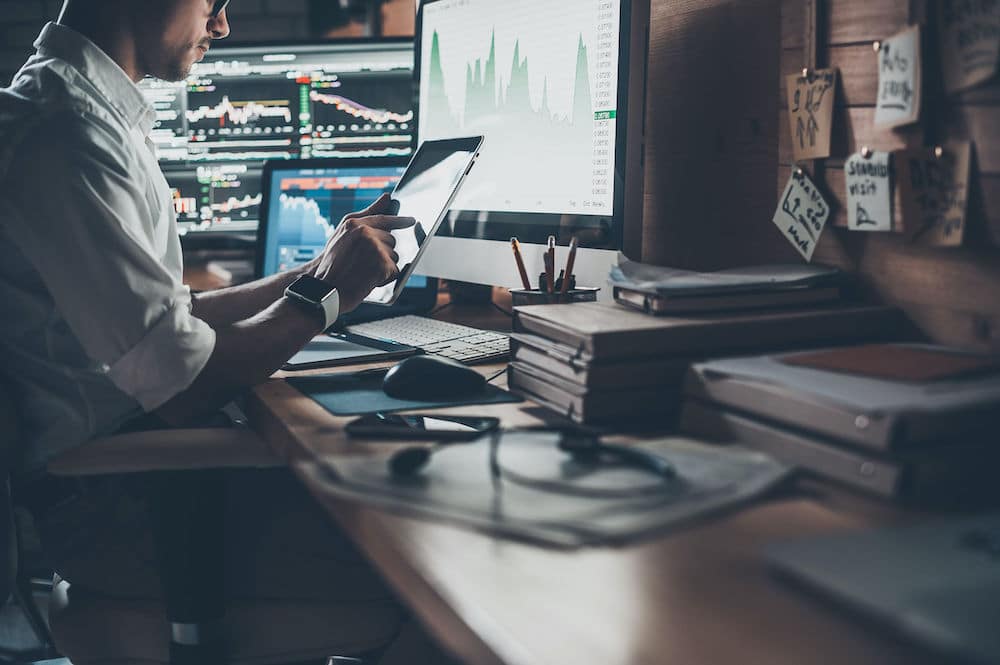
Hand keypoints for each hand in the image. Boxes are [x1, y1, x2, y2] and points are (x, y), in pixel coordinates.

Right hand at [311, 193, 413, 311]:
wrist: (326, 289)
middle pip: (391, 240)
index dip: (399, 220)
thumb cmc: (332, 263)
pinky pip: (395, 270)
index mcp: (355, 224)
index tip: (411, 220)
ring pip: (394, 255)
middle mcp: (366, 233)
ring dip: (384, 266)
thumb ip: (366, 215)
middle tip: (365, 263)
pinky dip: (386, 278)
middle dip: (383, 252)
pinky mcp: (382, 264)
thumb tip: (387, 198)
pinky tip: (370, 280)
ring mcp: (374, 248)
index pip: (384, 219)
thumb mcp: (343, 234)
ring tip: (365, 271)